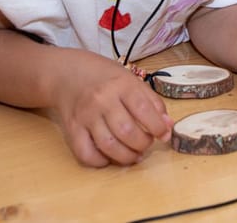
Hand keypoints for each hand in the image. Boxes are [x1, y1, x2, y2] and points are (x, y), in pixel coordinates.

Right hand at [55, 53, 172, 166]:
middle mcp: (103, 100)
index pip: (144, 110)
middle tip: (147, 145)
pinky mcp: (72, 129)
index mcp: (122, 85)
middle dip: (142, 144)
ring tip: (134, 155)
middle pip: (126, 131)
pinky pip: (85, 153)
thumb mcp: (132, 80)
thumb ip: (152, 102)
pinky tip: (110, 158)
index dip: (157, 127)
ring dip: (126, 157)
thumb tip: (167, 126)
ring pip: (108, 145)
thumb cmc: (106, 77)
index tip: (164, 135)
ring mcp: (86, 116)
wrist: (69, 73)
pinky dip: (100, 162)